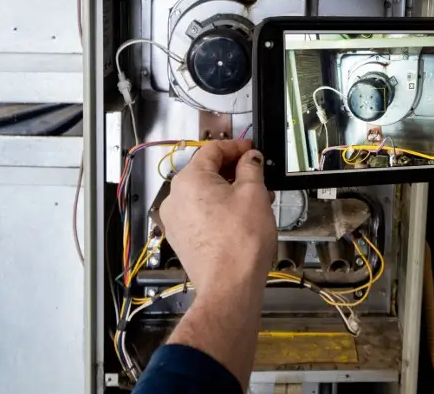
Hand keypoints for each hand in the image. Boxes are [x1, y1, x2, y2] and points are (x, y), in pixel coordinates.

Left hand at [161, 140, 276, 302]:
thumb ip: (251, 168)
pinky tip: (241, 217)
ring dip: (228, 191)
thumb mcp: (253, 193)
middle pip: (206, 172)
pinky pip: (200, 213)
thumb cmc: (241, 239)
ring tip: (256, 199)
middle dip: (234, 171)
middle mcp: (174, 197)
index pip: (212, 150)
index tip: (252, 149)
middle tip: (258, 175)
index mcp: (189, 179)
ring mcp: (175, 220)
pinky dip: (219, 208)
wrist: (229, 285)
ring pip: (204, 194)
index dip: (236, 147)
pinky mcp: (181, 238)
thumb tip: (250, 157)